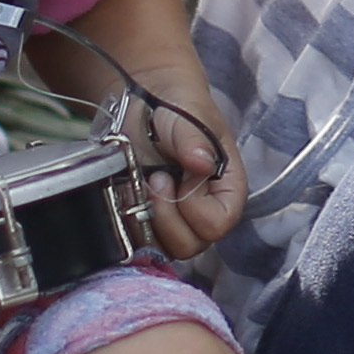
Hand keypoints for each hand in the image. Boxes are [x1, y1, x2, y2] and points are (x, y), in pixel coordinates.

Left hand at [129, 77, 249, 260]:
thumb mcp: (187, 118)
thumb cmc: (178, 108)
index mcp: (227, 191)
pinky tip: (126, 196)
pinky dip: (129, 224)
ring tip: (141, 186)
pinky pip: (140, 244)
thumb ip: (194, 140)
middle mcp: (206, 212)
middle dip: (165, 216)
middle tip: (154, 180)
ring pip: (165, 250)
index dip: (193, 208)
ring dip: (146, 221)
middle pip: (191, 245)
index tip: (173, 176)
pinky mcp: (151, 224)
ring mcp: (178, 222)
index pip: (218, 224)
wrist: (148, 103)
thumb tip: (201, 164)